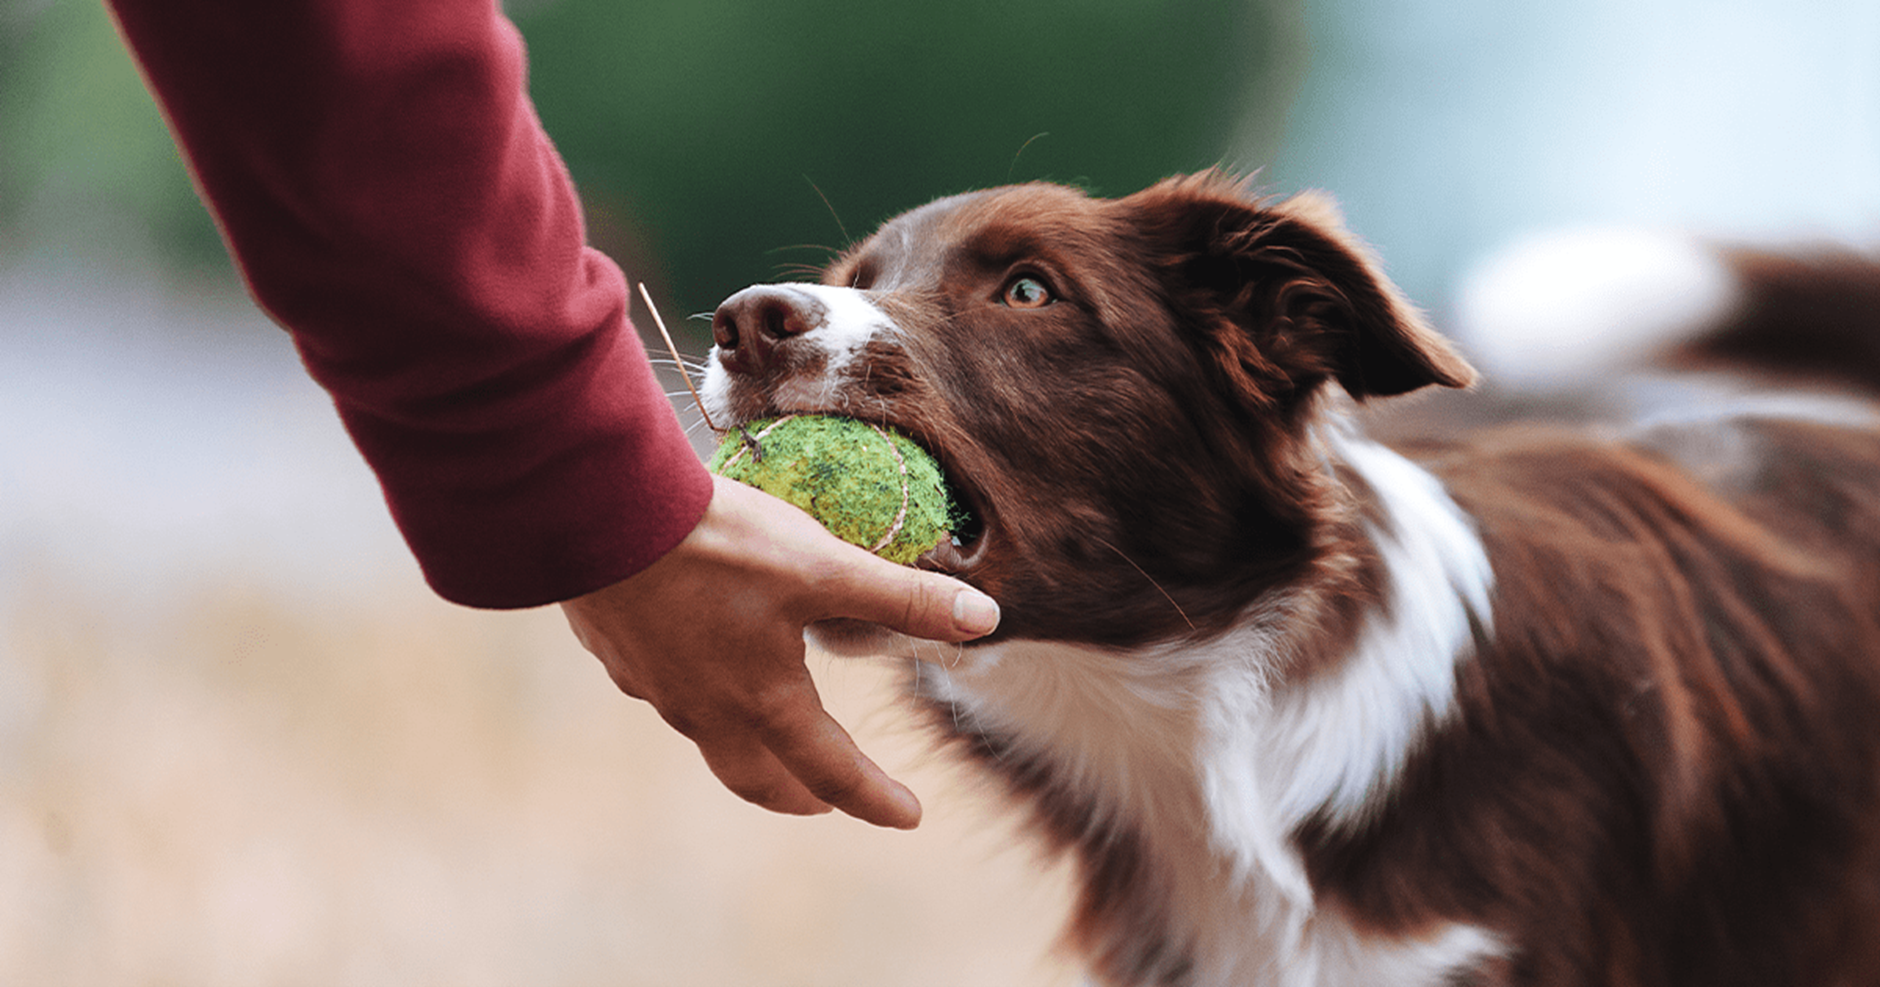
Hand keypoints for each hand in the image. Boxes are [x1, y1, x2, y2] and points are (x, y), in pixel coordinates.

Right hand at [560, 474, 1000, 828]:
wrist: (596, 512)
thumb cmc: (715, 545)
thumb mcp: (824, 565)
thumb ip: (902, 596)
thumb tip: (985, 618)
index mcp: (764, 702)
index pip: (833, 771)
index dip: (877, 797)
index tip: (908, 816)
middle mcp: (706, 711)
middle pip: (758, 779)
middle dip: (799, 793)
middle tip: (828, 798)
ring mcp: (655, 687)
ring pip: (710, 738)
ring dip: (748, 747)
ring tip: (767, 730)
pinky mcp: (618, 653)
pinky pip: (668, 693)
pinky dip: (700, 697)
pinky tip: (700, 663)